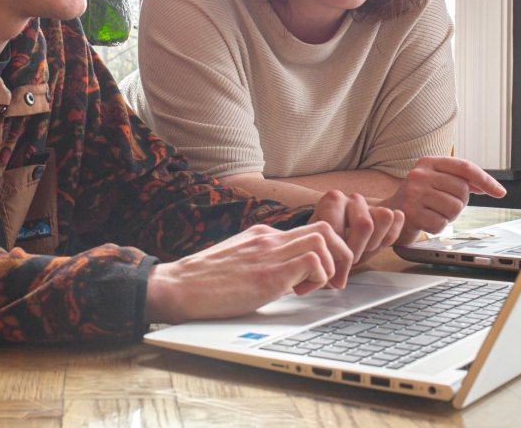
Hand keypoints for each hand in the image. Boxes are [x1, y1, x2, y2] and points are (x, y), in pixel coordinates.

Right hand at [145, 221, 352, 323]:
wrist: (178, 287)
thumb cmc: (204, 282)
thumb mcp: (240, 261)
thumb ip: (263, 261)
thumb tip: (288, 278)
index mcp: (263, 234)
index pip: (310, 228)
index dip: (326, 252)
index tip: (322, 276)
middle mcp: (269, 237)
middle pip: (326, 226)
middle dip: (342, 254)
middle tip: (334, 280)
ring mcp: (269, 253)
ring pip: (324, 237)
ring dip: (331, 265)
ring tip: (315, 287)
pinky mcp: (268, 275)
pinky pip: (313, 260)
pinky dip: (317, 278)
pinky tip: (299, 293)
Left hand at [308, 191, 404, 275]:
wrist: (340, 235)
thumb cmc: (330, 241)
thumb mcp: (324, 248)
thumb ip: (329, 262)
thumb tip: (339, 282)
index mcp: (331, 201)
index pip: (339, 229)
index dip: (339, 253)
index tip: (337, 263)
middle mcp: (351, 198)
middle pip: (366, 224)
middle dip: (359, 249)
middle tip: (352, 259)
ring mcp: (370, 203)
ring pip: (384, 217)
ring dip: (375, 242)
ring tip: (363, 249)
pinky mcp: (386, 209)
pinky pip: (397, 219)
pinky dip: (391, 235)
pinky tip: (379, 243)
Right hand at [380, 157, 506, 244]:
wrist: (387, 214)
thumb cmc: (417, 198)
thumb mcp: (434, 180)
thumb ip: (458, 179)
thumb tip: (488, 186)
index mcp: (428, 162)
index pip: (465, 167)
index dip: (486, 180)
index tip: (500, 192)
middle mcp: (420, 175)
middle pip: (462, 190)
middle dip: (460, 202)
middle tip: (445, 204)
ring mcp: (414, 193)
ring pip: (455, 208)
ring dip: (449, 216)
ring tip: (435, 212)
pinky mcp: (411, 213)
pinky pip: (442, 224)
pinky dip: (439, 226)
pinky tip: (427, 221)